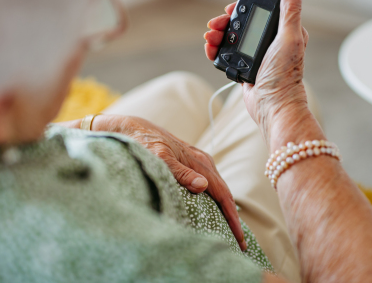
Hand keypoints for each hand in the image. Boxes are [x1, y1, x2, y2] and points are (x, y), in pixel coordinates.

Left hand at [85, 114, 246, 250]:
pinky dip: (215, 201)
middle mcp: (203, 161)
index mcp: (201, 162)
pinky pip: (209, 185)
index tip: (238, 239)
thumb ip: (181, 173)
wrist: (133, 127)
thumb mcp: (160, 158)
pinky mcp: (190, 163)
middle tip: (239, 243)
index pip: (223, 195)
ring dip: (225, 210)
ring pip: (217, 189)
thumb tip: (203, 186)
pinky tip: (212, 210)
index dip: (232, 218)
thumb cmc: (145, 143)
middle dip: (233, 218)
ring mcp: (198, 161)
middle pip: (224, 194)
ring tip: (228, 231)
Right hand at [204, 0, 308, 126]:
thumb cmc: (285, 75)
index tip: (232, 8)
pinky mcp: (244, 67)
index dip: (244, 7)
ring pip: (231, 38)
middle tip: (215, 25)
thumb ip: (291, 11)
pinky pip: (226, 54)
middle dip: (225, 22)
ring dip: (217, 35)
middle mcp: (269, 42)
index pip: (260, 11)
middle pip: (241, 24)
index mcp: (282, 31)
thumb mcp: (290, 37)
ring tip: (209, 38)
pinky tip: (210, 49)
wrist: (273, 105)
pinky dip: (216, 50)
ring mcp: (255, 55)